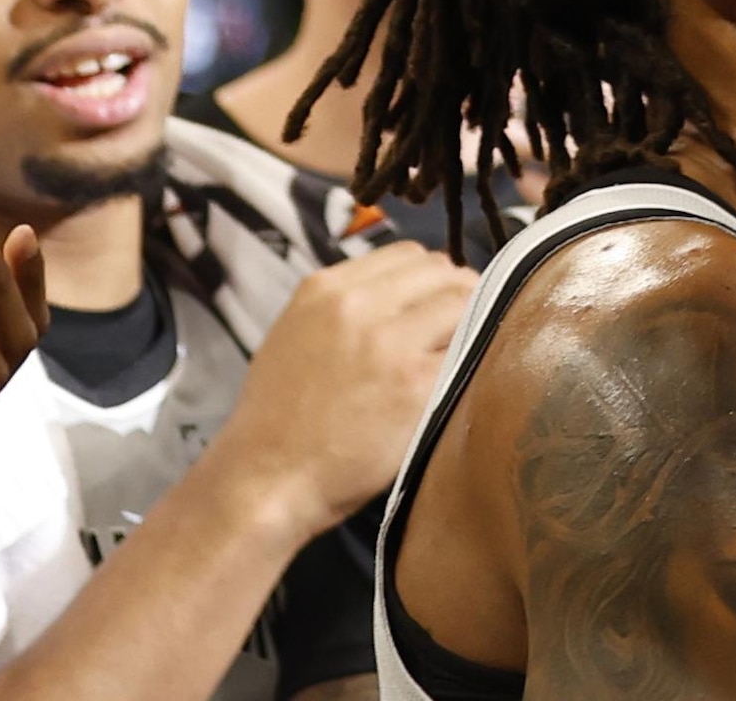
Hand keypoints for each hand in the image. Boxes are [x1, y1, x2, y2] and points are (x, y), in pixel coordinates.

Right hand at [204, 244, 475, 526]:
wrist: (264, 481)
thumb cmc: (278, 419)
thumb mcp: (296, 336)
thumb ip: (347, 307)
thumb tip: (409, 293)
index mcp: (324, 289)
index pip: (408, 254)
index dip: (429, 279)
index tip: (434, 303)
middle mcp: (357, 305)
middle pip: (443, 271)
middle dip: (456, 294)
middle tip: (456, 329)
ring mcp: (389, 342)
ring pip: (464, 301)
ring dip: (469, 323)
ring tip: (455, 354)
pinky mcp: (416, 382)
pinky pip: (469, 348)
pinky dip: (471, 359)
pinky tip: (455, 381)